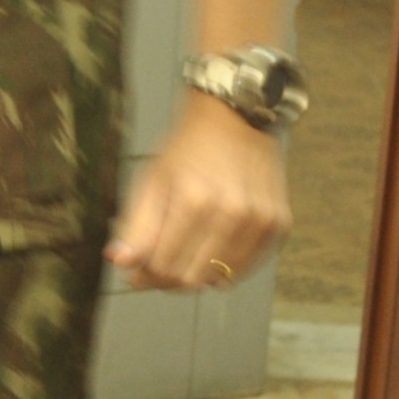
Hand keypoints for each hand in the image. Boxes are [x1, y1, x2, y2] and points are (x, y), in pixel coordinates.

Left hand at [107, 90, 290, 292]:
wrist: (235, 119)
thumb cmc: (187, 150)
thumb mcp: (152, 179)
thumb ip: (136, 226)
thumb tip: (121, 263)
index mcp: (195, 201)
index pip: (164, 266)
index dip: (146, 275)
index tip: (139, 271)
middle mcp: (232, 213)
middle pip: (191, 278)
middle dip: (168, 278)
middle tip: (159, 265)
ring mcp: (259, 221)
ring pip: (219, 278)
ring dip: (197, 274)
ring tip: (185, 253)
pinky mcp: (277, 224)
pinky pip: (245, 267)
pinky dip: (225, 265)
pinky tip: (212, 246)